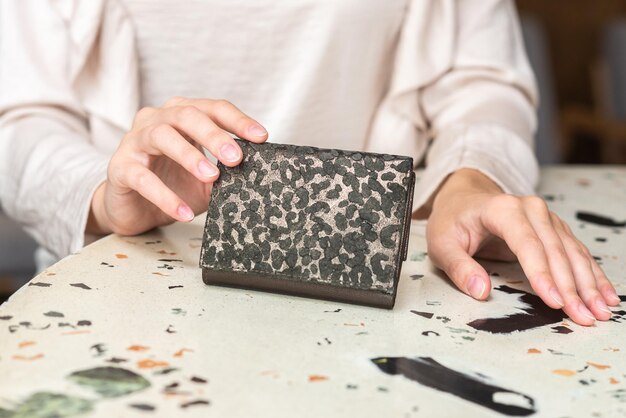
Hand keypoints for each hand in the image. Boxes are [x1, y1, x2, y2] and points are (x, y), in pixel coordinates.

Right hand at [88, 97, 267, 235]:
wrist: (135, 209)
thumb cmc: (174, 185)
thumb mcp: (207, 179)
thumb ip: (227, 171)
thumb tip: (257, 173)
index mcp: (182, 115)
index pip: (213, 108)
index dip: (237, 120)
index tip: (261, 137)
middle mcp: (157, 120)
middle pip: (187, 115)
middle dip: (214, 135)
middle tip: (236, 158)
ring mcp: (134, 140)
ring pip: (161, 136)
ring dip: (190, 156)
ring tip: (211, 177)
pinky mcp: (119, 167)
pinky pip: (142, 178)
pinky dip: (165, 196)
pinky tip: (184, 212)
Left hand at [423, 168, 619, 325]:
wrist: (464, 197)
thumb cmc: (452, 221)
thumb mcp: (441, 244)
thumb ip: (459, 267)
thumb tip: (481, 291)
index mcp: (503, 209)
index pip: (527, 244)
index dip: (542, 274)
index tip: (554, 301)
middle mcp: (531, 210)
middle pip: (556, 251)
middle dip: (572, 287)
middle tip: (583, 317)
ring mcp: (547, 218)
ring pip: (573, 253)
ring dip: (588, 284)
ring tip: (601, 312)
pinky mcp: (554, 228)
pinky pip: (577, 252)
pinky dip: (592, 274)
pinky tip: (605, 294)